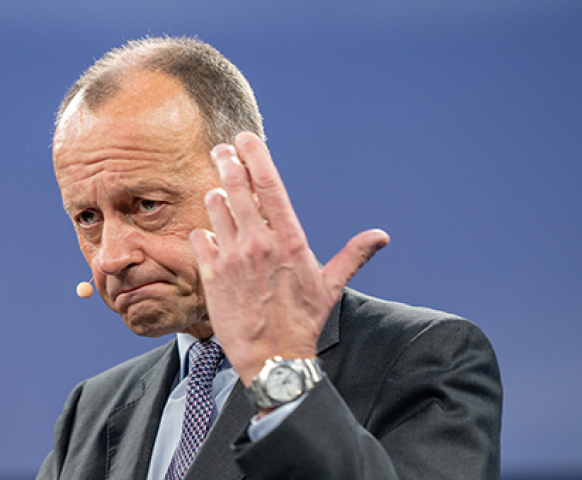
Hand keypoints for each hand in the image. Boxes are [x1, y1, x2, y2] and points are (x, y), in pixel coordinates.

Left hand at [189, 132, 388, 385]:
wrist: (274, 358)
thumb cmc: (303, 322)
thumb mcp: (330, 286)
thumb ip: (353, 255)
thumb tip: (381, 237)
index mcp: (290, 240)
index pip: (269, 185)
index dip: (255, 155)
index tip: (245, 139)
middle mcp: (259, 243)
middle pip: (236, 187)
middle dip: (226, 162)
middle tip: (221, 151)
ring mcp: (232, 258)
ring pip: (214, 208)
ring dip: (216, 197)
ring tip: (218, 194)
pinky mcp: (212, 275)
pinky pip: (200, 238)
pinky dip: (203, 233)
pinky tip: (209, 236)